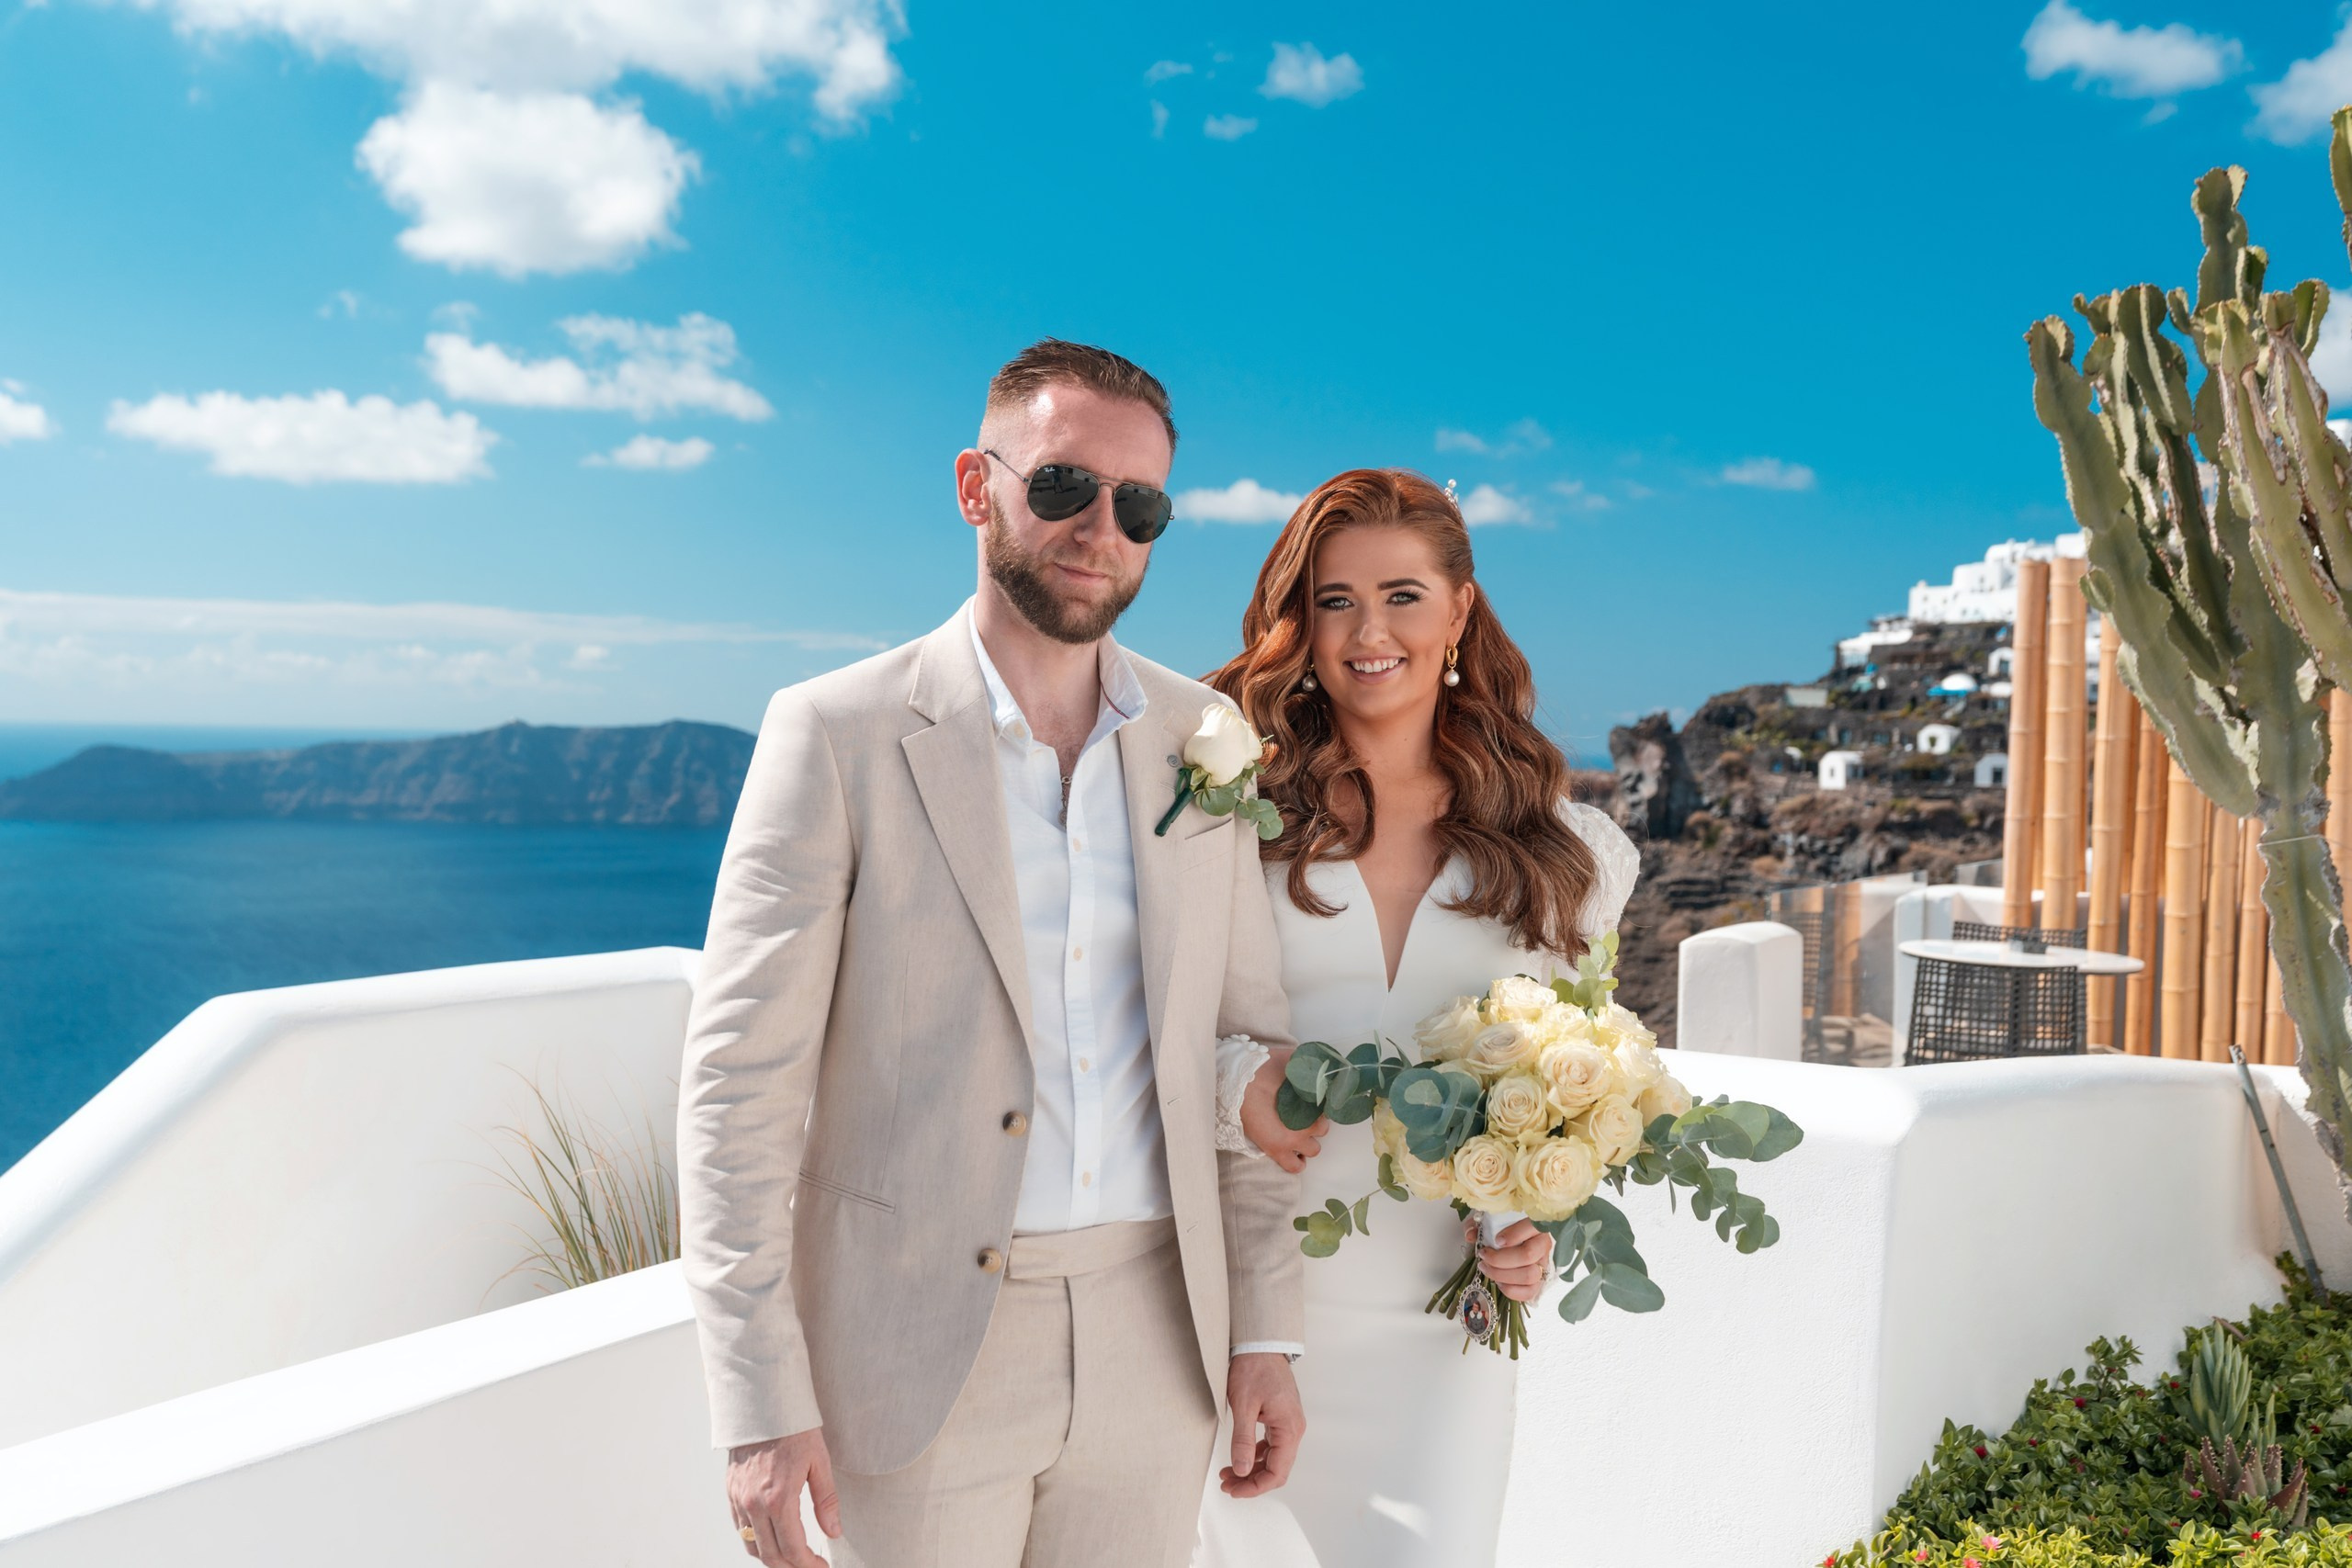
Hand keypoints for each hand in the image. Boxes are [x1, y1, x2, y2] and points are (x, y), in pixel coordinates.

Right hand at [727, 1427, 841, 1566]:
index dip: (809, 1565)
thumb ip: (827, 1501)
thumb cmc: (795, 1429)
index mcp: (779, 1499)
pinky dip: (754, 1540)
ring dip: (771, 1558)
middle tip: (809, 1565)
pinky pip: (739, 1527)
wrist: (763, 1403)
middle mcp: (754, 1503)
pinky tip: (771, 1536)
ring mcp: (739, 1498)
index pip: (793, 1550)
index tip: (821, 1566)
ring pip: (751, 1545)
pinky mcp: (731, 1491)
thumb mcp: (820, 1463)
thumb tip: (834, 1531)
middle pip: (770, 1555)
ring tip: (792, 1556)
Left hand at [1220, 1352, 1305, 1498]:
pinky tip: (1238, 1458)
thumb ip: (1242, 1440)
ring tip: (1227, 1474)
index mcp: (1289, 1429)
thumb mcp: (1243, 1405)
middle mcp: (1294, 1429)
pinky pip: (1271, 1446)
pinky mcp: (1280, 1418)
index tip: (1233, 1490)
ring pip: (1273, 1459)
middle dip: (1251, 1481)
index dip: (1255, 1487)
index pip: (1277, 1472)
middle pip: (1276, 1469)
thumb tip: (1241, 1470)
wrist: (1260, 1343)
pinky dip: (1255, 1455)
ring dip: (1252, 1469)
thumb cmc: (1253, 1369)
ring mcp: (1288, 1423)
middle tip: (1226, 1485)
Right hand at [1242, 1047, 1327, 1172]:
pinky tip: (1294, 1150)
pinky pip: (1295, 1166)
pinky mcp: (1276, 1151)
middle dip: (1316, 1122)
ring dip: (1308, 1141)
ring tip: (1296, 1132)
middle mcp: (1305, 1124)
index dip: (1322, 1106)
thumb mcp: (1291, 1059)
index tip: (1313, 1102)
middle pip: (1323, 1128)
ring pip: (1314, 1149)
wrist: (1237, 1081)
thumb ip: (1309, 1064)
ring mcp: (1291, 1141)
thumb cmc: (1263, 1068)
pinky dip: (1298, 1161)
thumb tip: (1323, 1065)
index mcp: (1310, 1103)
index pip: (1328, 1110)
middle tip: (1303, 1115)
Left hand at [1472, 1217, 1554, 1303]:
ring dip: (1503, 1275)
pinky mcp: (1539, 1281)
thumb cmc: (1501, 1229)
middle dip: (1500, 1259)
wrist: (1512, 1242)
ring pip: (1530, 1275)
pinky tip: (1499, 1282)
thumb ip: (1477, 1224)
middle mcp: (1543, 1244)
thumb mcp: (1487, 1221)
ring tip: (1487, 1269)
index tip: (1496, 1240)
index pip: (1532, 1227)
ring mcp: (1543, 1264)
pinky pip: (1530, 1292)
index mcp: (1535, 1224)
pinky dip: (1511, 1290)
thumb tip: (1471, 1235)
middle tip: (1484, 1257)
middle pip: (1527, 1255)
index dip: (1513, 1235)